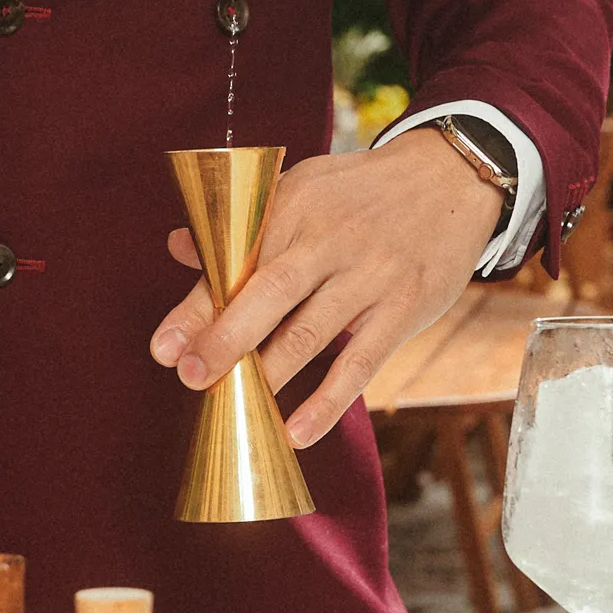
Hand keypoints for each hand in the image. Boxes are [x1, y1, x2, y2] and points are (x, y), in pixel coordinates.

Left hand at [147, 131, 502, 448]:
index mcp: (293, 206)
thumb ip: (242, 227)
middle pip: (269, 293)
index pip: (235, 261)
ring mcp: (369, 275)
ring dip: (269, 376)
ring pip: (310, 333)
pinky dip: (327, 401)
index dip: (196, 307)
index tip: (163, 349)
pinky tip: (297, 433)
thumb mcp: (301, 189)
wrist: (449, 179)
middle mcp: (329, 239)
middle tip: (192, 378)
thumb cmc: (359, 194)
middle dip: (225, 340)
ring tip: (237, 411)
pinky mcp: (403, 307)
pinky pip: (360, 362)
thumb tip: (178, 248)